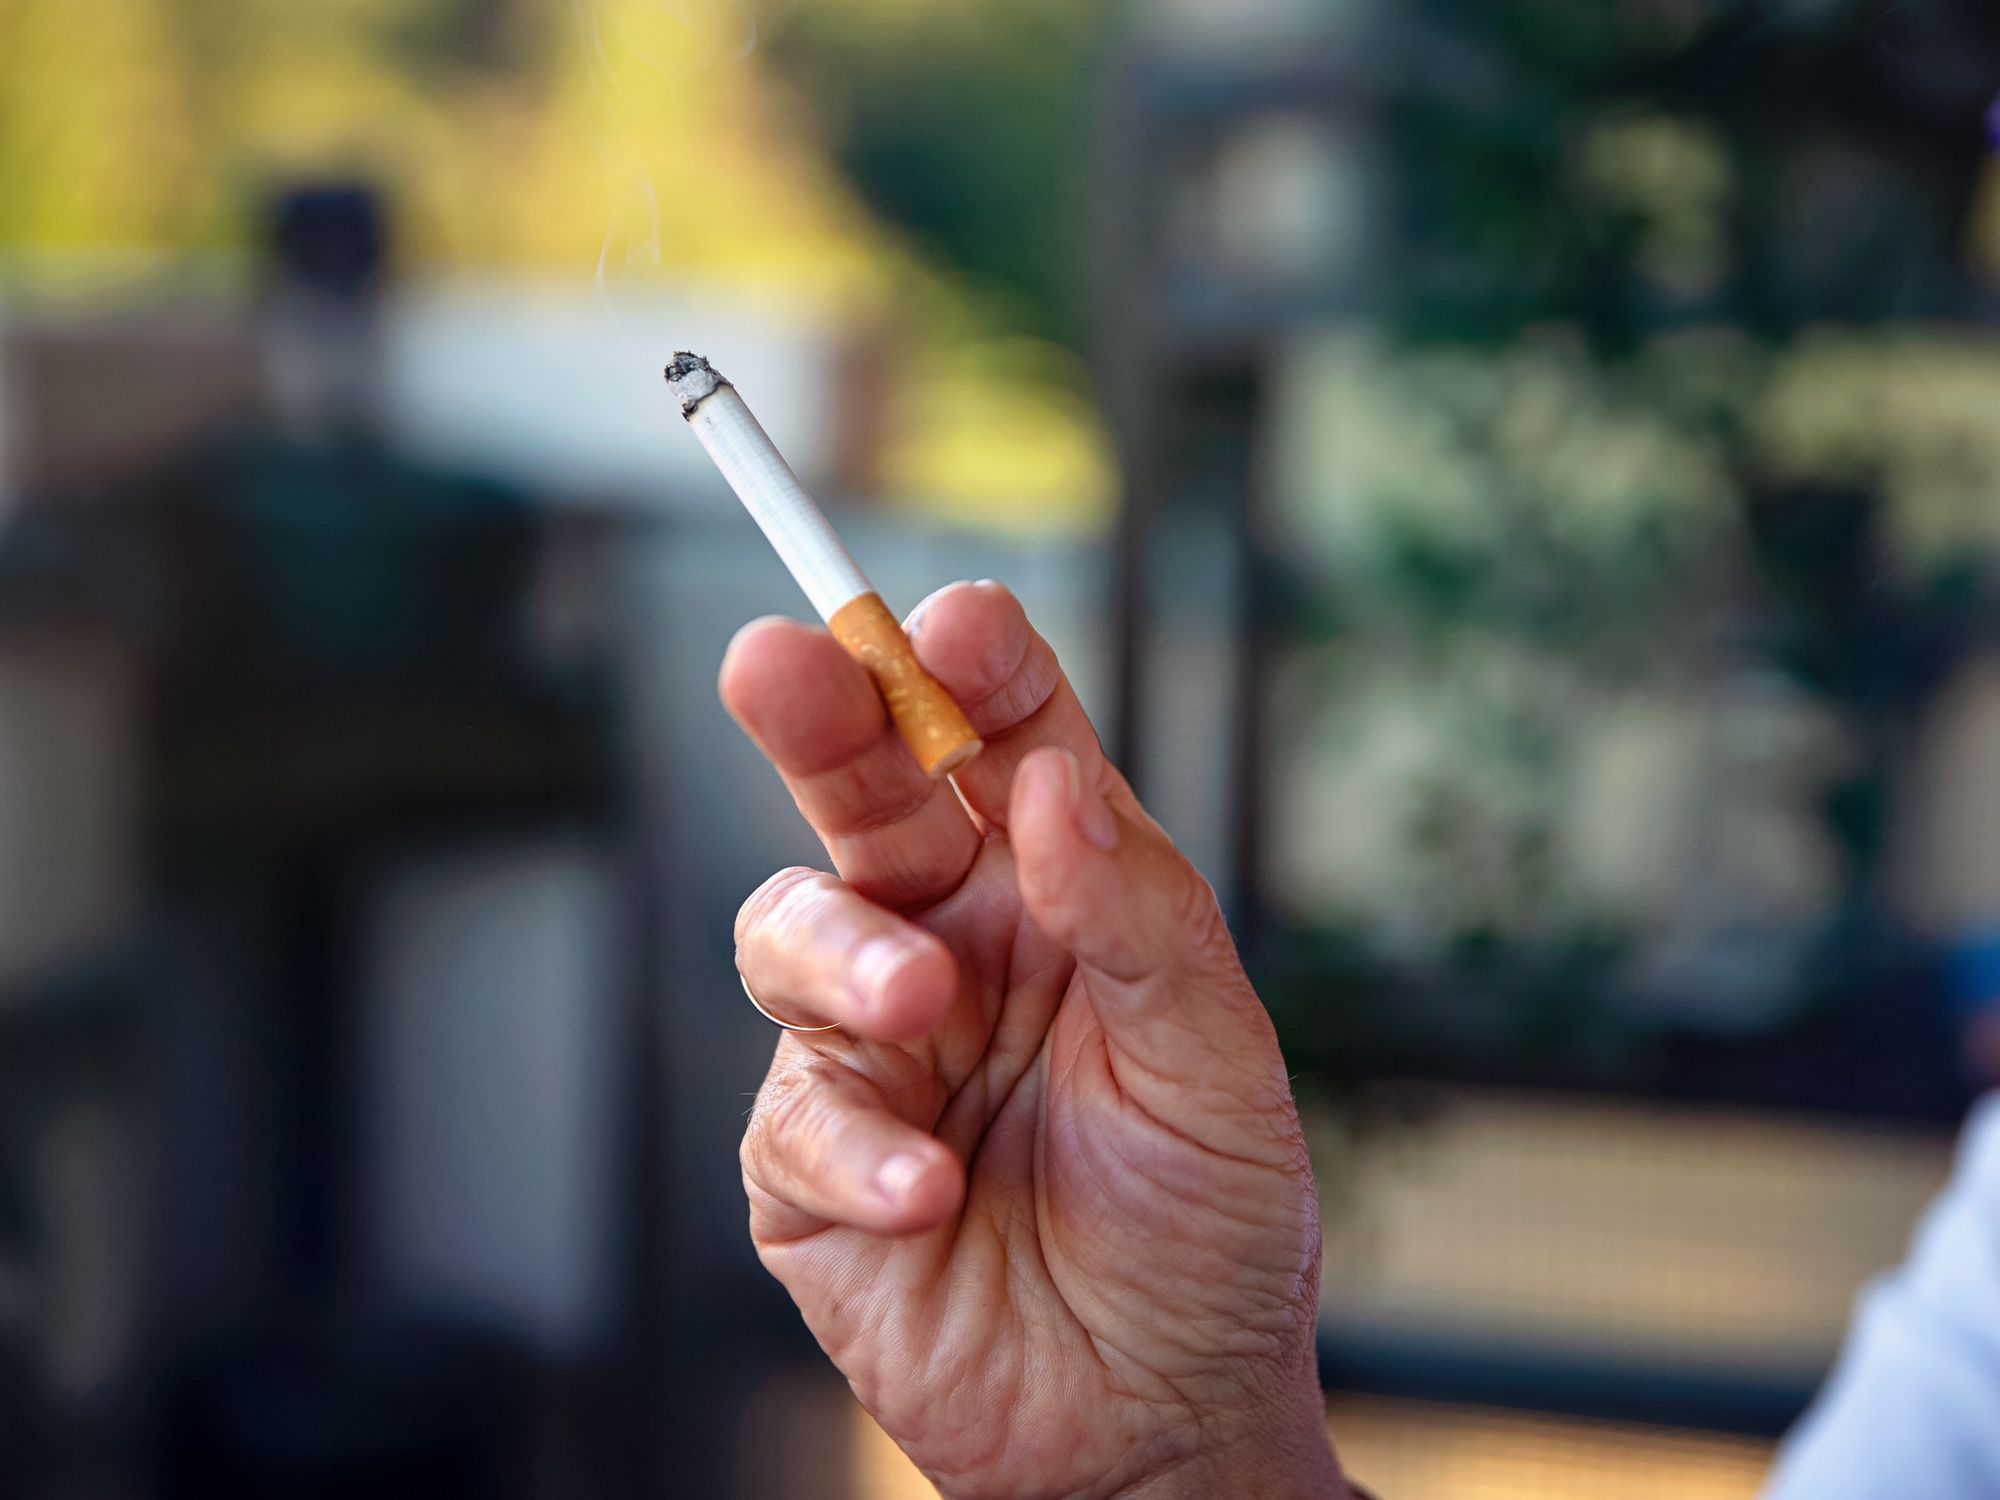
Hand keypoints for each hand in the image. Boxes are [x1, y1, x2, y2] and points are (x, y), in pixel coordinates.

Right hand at [722, 582, 1342, 1499]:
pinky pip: (796, 1117)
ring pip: (793, 931)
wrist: (1161, 1423)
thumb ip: (1140, 915)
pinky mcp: (811, 1168)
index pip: (1002, 746)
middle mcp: (951, 946)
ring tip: (922, 1001)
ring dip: (845, 950)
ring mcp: (873, 1052)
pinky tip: (935, 1189)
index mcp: (1055, 895)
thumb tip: (1049, 785)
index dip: (974, 672)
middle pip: (860, 796)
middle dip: (817, 718)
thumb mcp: (1216, 1062)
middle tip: (778, 660)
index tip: (958, 622)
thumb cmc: (1208, 1227)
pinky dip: (859, 1145)